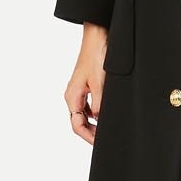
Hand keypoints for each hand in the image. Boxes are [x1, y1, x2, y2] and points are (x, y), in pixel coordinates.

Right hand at [63, 24, 107, 144]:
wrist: (98, 36)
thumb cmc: (96, 56)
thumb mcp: (100, 83)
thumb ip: (99, 105)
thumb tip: (99, 120)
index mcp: (72, 96)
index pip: (77, 125)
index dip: (88, 137)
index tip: (99, 144)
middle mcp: (74, 95)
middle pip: (79, 122)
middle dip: (91, 133)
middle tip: (106, 139)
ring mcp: (80, 90)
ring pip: (85, 114)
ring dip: (95, 123)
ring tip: (108, 129)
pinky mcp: (88, 85)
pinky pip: (90, 105)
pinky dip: (97, 113)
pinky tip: (108, 114)